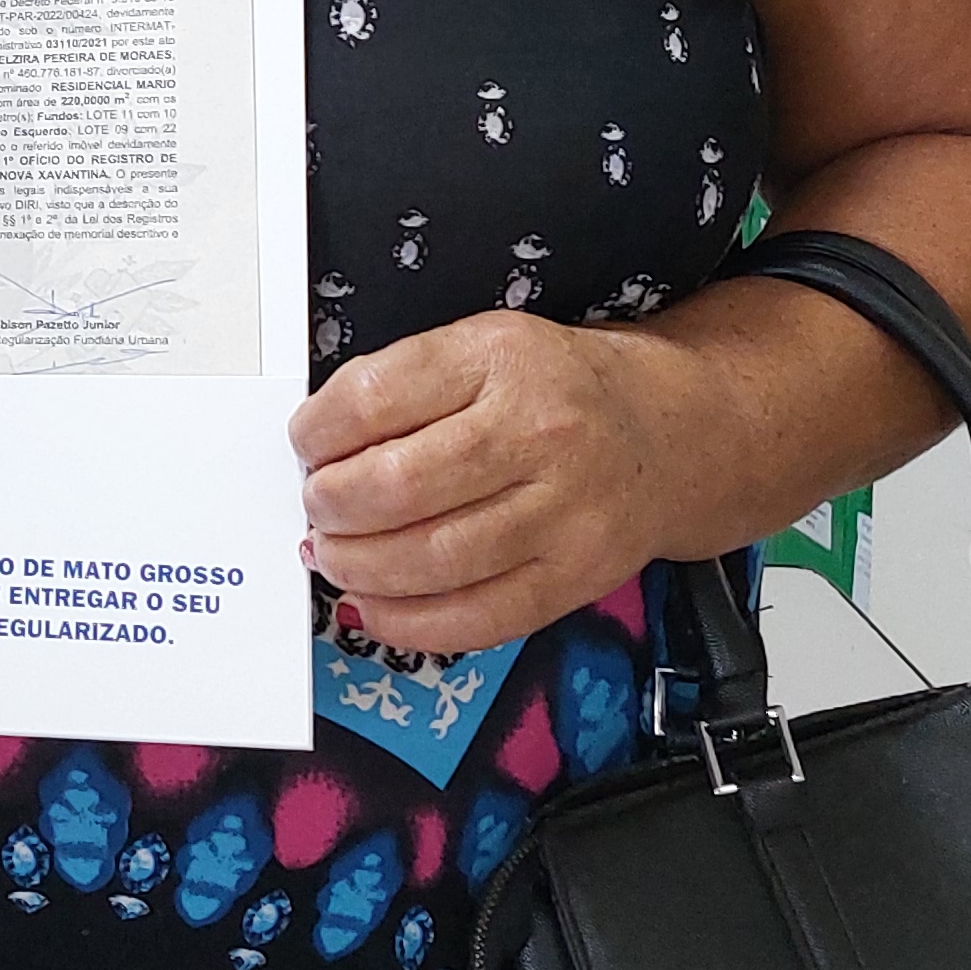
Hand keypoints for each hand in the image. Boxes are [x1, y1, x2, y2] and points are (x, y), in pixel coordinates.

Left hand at [292, 311, 699, 650]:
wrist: (664, 432)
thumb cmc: (556, 389)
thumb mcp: (481, 346)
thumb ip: (401, 383)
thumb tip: (318, 446)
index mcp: (498, 360)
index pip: (374, 398)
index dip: (317, 433)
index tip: (306, 446)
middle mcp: (536, 434)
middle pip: (398, 485)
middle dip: (331, 506)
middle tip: (317, 507)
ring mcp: (562, 511)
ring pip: (432, 559)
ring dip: (360, 568)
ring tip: (335, 555)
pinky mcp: (574, 576)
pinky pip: (477, 617)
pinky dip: (409, 623)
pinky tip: (376, 607)